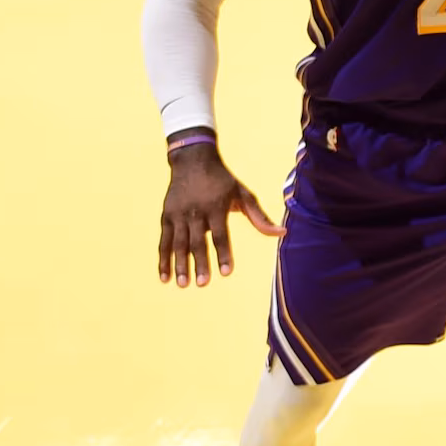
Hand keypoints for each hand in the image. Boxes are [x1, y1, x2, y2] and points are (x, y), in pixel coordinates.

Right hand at [159, 141, 284, 286]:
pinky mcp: (166, 216)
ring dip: (180, 265)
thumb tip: (282, 233)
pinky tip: (165, 277)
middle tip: (203, 284)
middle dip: (200, 263)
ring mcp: (178, 214)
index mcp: (216, 206)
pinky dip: (163, 259)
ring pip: (178, 243)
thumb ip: (259, 217)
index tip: (227, 272)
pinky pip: (164, 241)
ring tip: (183, 285)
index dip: (223, 254)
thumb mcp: (243, 193)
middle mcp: (196, 211)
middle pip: (197, 242)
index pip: (220, 235)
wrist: (192, 160)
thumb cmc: (223, 180)